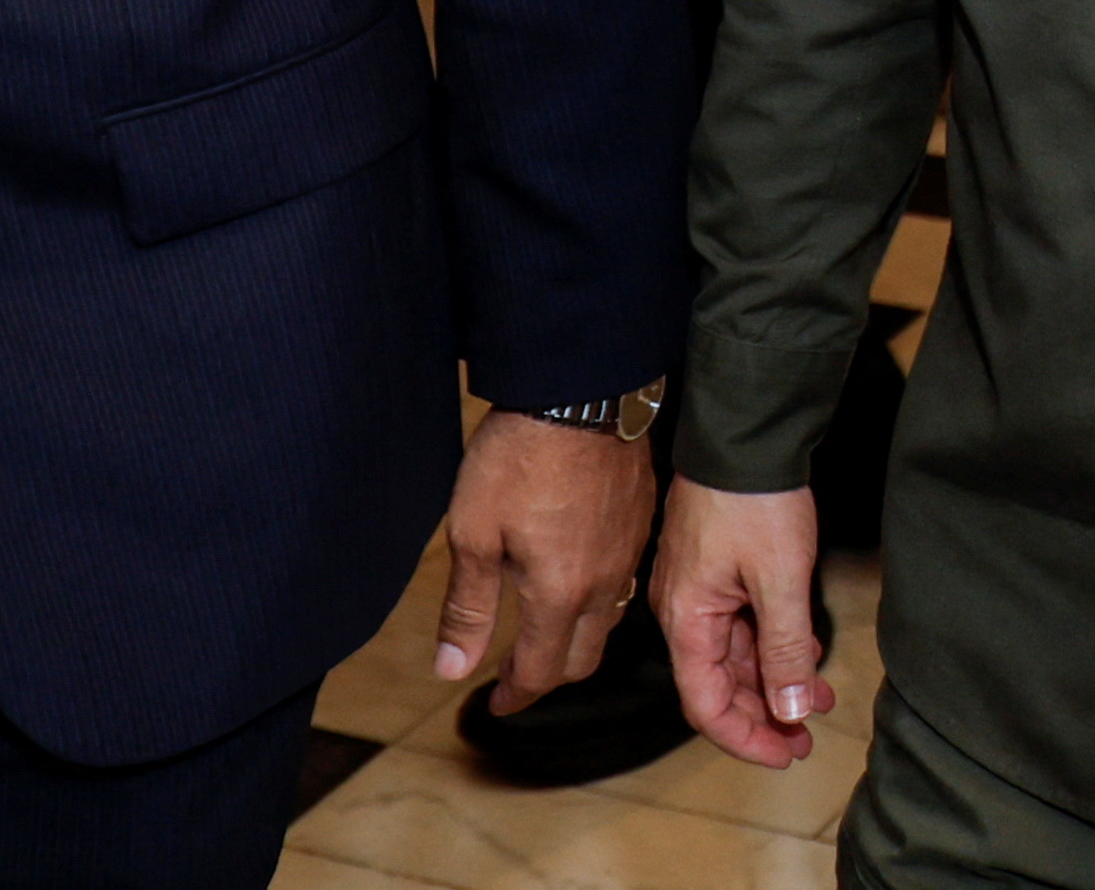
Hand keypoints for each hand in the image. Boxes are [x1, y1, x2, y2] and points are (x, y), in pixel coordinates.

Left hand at [432, 411, 658, 710]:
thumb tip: (453, 670)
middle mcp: (604, 583)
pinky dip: (599, 599)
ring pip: (609, 622)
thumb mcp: (473, 533)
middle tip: (517, 674)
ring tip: (545, 630)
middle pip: (583, 659)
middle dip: (549, 676)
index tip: (495, 703)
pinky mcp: (641, 521)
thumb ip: (467, 608)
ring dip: (577, 639)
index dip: (514, 696)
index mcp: (560, 593)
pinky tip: (578, 576)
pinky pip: (625, 581)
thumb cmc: (520, 456)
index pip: (540, 671)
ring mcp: (628, 552)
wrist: (581, 390)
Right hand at [654, 476, 831, 767]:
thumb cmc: (753, 498)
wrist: (744, 430)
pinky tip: (805, 648)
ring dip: (774, 679)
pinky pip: (740, 624)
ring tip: (819, 695)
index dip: (746, 738)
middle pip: (719, 684)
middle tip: (809, 736)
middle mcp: (683, 611)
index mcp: (687, 620)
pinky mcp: (715, 570)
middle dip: (765, 712)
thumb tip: (791, 710)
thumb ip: (785, 650)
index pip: (707, 704)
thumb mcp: (780, 579)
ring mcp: (698, 590)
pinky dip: (771, 644)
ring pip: (734, 655)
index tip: (786, 754)